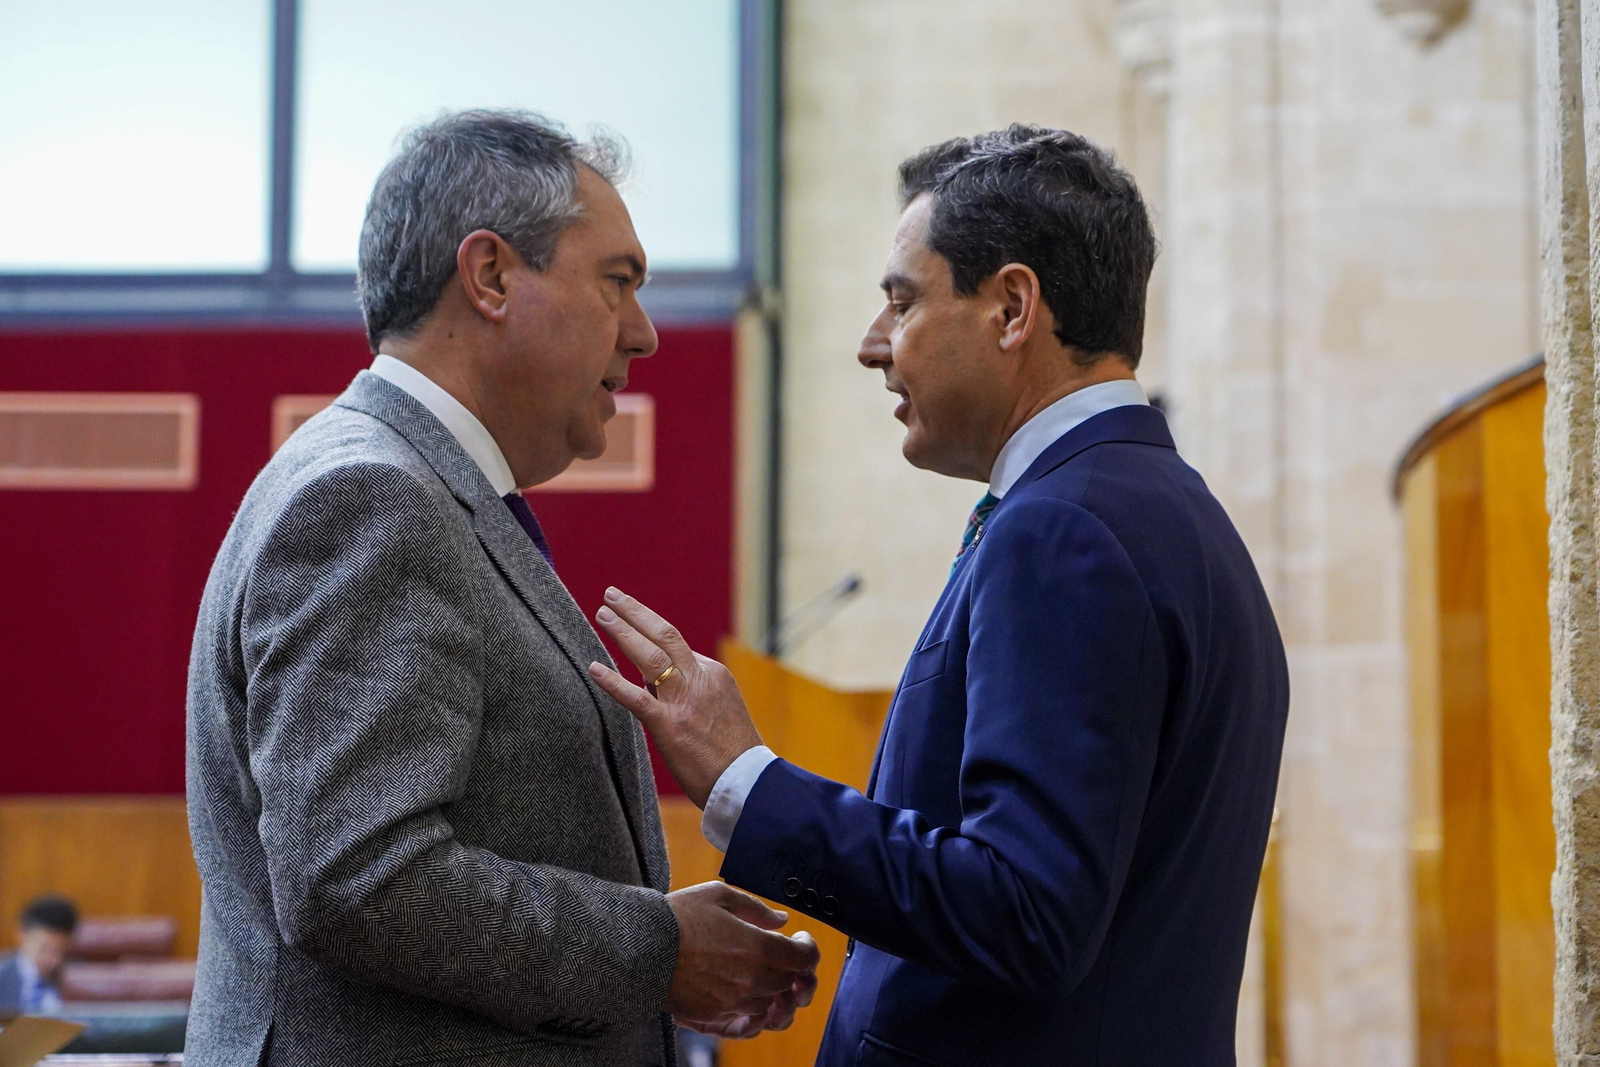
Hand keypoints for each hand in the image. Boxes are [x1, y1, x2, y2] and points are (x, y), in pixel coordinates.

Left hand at [589, 587, 762, 806]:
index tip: (630, 624)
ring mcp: (685, 701)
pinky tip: (593, 668)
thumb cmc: (733, 753)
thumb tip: (655, 681)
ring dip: (623, 631)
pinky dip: (613, 681)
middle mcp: (700, 679)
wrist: (749, 782)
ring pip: (650, 655)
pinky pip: (637, 698)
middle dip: (635, 612)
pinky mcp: (670, 725)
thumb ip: (693, 690)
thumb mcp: (722, 708)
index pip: (676, 646)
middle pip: (664, 634)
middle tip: (611, 595)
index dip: (648, 635)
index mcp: (714, 673)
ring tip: (602, 614)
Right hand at [664, 882, 820, 1028]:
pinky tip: (734, 981)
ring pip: (768, 999)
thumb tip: (781, 920)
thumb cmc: (678, 918)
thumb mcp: (719, 896)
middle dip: (787, 965)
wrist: (641, 949)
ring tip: (752, 965)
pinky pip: (744, 1013)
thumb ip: (756, 908)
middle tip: (777, 951)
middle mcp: (751, 978)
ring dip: (768, 983)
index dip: (807, 949)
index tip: (799, 939)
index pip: (802, 958)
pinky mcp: (715, 1014)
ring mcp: (733, 1000)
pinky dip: (747, 998)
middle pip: (788, 980)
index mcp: (757, 947)